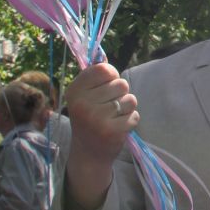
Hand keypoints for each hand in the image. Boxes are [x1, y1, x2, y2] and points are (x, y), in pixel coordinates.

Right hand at [63, 62, 138, 209]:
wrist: (88, 154)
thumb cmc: (89, 118)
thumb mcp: (84, 96)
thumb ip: (94, 77)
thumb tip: (102, 55)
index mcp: (75, 90)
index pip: (104, 69)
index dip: (111, 76)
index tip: (106, 86)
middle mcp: (83, 104)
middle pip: (121, 83)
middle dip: (120, 94)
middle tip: (108, 108)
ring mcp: (97, 118)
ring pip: (130, 99)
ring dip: (127, 108)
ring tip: (113, 117)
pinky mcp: (112, 131)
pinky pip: (135, 115)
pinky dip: (130, 121)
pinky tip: (117, 127)